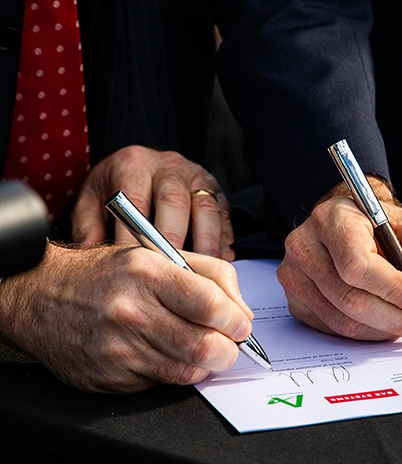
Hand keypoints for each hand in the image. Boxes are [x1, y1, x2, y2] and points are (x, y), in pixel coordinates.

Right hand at [0, 243, 252, 392]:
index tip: (241, 326)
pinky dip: (172, 373)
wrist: (40, 297)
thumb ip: (210, 276)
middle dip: (228, 351)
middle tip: (228, 346)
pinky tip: (162, 355)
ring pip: (187, 372)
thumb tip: (243, 313)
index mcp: (147, 273)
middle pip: (205, 347)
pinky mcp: (108, 378)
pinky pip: (161, 385)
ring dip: (203, 364)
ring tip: (197, 348)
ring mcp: (116, 349)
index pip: (211, 305)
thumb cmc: (107, 275)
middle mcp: (129, 311)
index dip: (236, 321)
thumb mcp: (158, 255)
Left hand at [72, 145, 234, 260]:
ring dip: (205, 244)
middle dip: (174, 241)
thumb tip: (93, 257)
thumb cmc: (114, 191)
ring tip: (201, 275)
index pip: (136, 201)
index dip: (137, 236)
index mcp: (134, 164)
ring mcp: (197, 177)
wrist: (138, 169)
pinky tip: (219, 265)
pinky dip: (224, 242)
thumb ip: (89, 229)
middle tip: (171, 274)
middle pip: (175, 202)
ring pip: (206, 208)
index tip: (137, 267)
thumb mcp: (91, 203)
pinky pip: (225, 217)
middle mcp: (169, 166)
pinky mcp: (218, 192)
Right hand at [276, 178, 401, 339]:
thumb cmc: (380, 227)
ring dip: (381, 328)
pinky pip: (332, 328)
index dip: (392, 289)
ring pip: (342, 320)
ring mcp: (295, 275)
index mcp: (333, 219)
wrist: (349, 227)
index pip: (357, 265)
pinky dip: (363, 332)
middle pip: (350, 298)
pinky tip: (380, 320)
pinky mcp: (295, 300)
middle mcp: (305, 246)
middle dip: (392, 316)